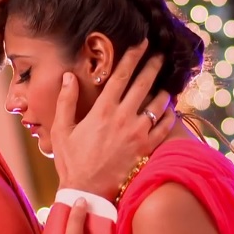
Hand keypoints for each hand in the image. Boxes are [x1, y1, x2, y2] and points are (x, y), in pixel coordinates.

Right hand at [52, 40, 175, 198]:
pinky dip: (170, 115)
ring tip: (167, 83)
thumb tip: (68, 75)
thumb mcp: (62, 129)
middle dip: (154, 66)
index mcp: (102, 110)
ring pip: (158, 104)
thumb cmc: (71, 161)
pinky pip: (165, 127)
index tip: (142, 43)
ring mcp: (137, 133)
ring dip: (164, 91)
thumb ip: (66, 100)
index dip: (133, 56)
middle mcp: (123, 118)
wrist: (87, 191)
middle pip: (144, 84)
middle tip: (161, 54)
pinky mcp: (146, 148)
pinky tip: (171, 109)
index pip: (121, 76)